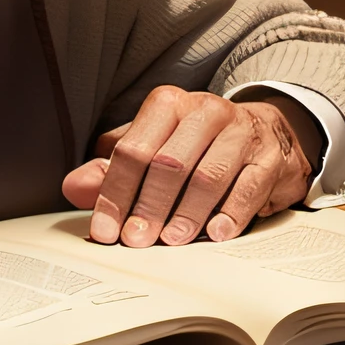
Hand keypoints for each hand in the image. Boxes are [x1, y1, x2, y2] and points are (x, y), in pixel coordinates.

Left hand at [61, 86, 314, 246]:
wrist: (265, 129)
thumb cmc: (197, 142)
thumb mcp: (151, 145)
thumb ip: (111, 167)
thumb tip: (75, 188)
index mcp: (169, 104)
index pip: (134, 150)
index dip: (116, 192)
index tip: (105, 227)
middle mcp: (206, 112)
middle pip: (169, 163)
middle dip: (148, 206)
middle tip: (135, 239)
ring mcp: (242, 133)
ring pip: (208, 176)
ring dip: (186, 213)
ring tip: (171, 239)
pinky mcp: (269, 158)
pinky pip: (249, 187)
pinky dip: (230, 214)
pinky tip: (215, 233)